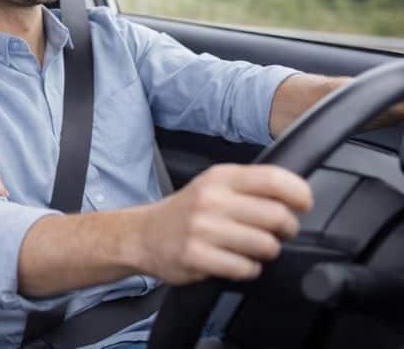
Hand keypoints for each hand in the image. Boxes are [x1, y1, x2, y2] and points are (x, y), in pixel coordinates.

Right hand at [136, 164, 312, 284]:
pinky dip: (247, 269)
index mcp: (220, 177)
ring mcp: (202, 228)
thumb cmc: (188, 211)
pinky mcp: (196, 256)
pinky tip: (234, 261)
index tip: (304, 205)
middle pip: (277, 216)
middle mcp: (211, 199)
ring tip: (251, 249)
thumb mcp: (214, 185)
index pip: (274, 179)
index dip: (299, 194)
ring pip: (266, 246)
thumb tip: (297, 197)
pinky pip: (245, 268)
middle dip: (287, 230)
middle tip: (277, 233)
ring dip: (266, 252)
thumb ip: (250, 186)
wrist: (144, 234)